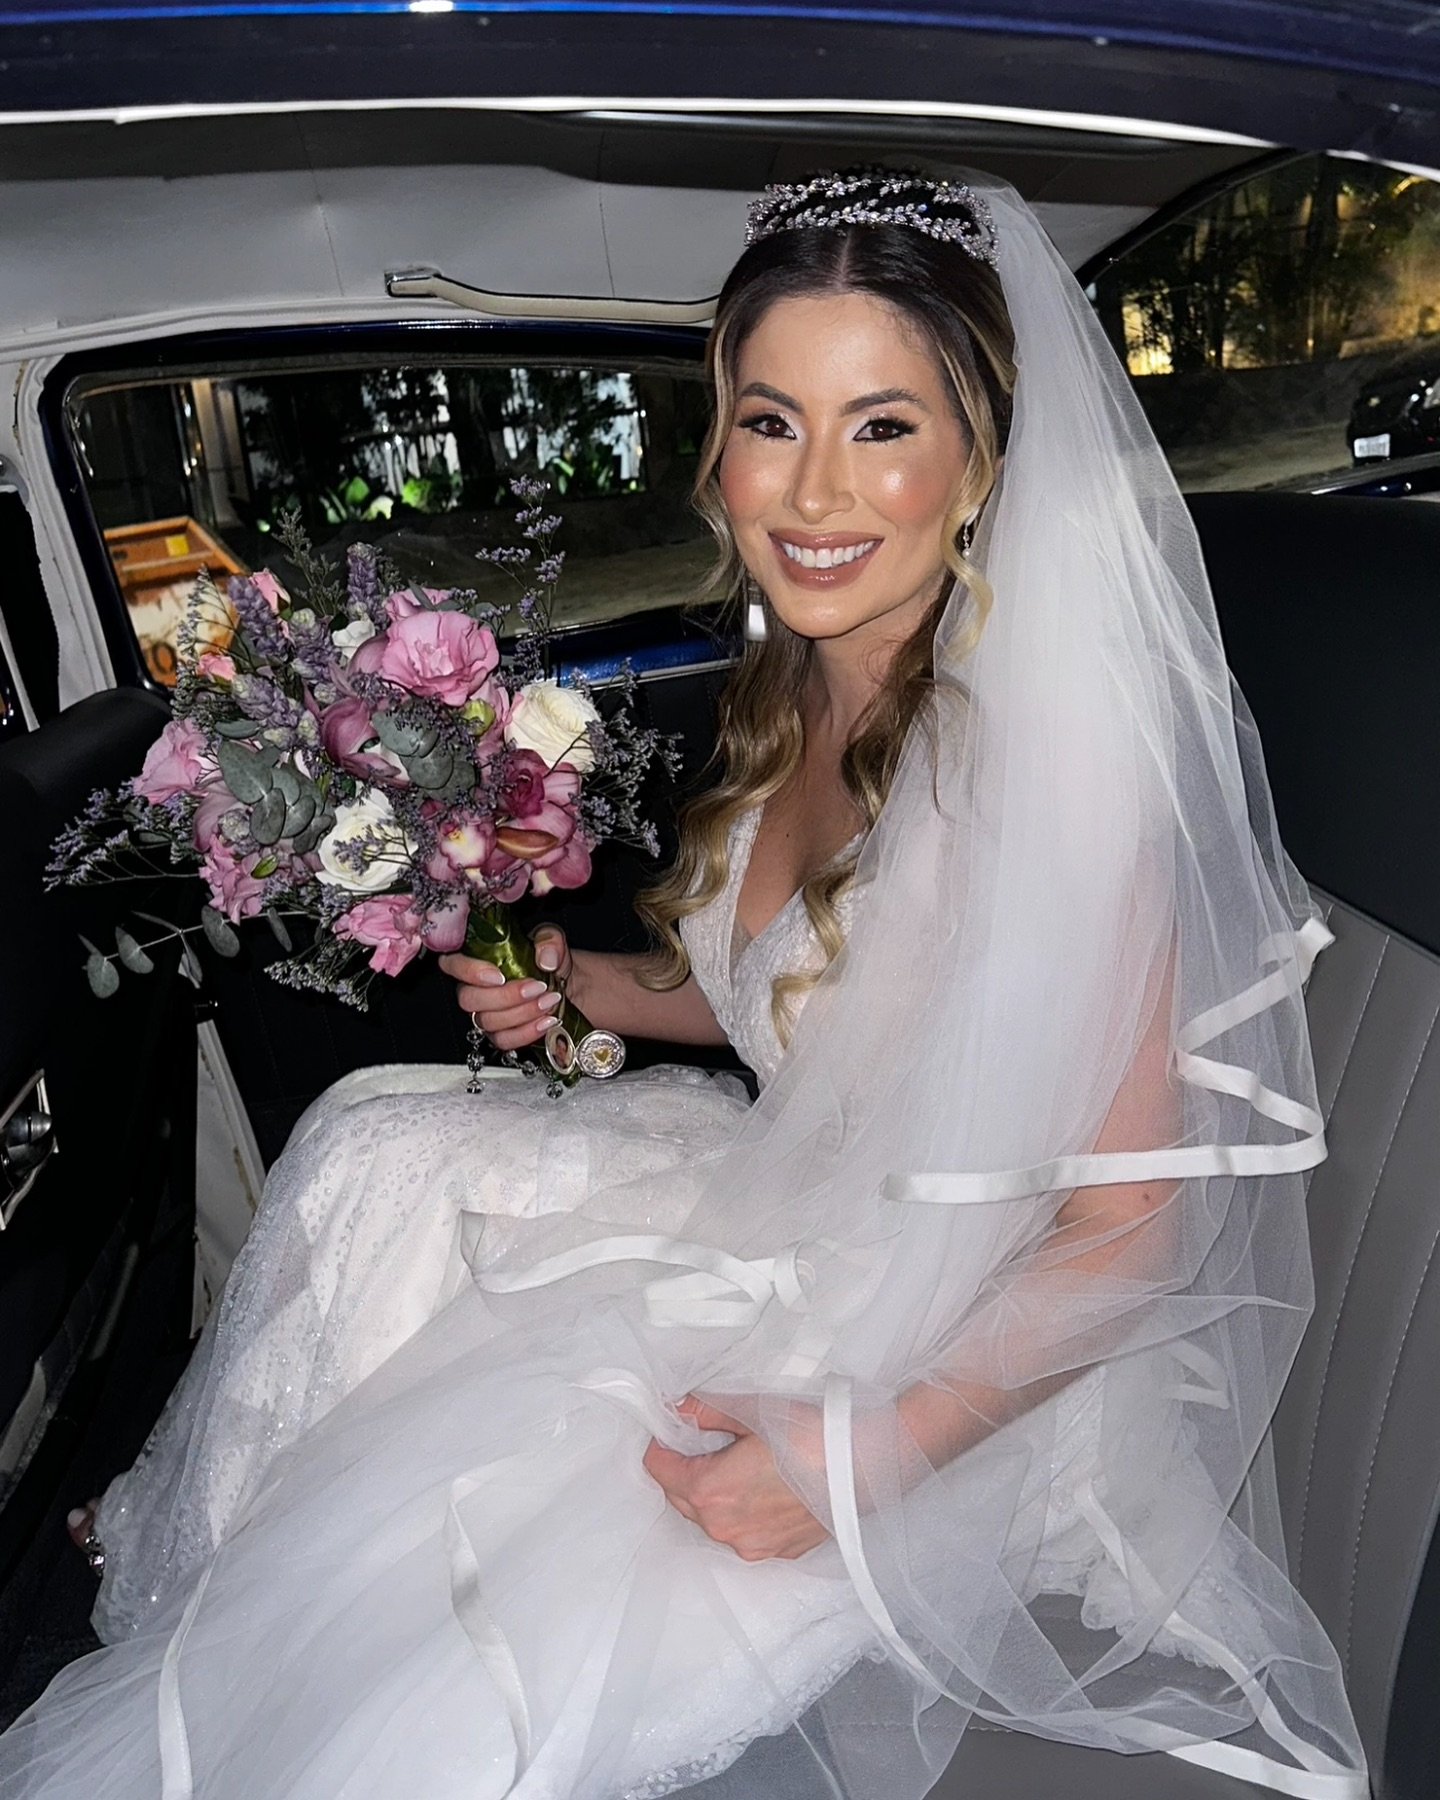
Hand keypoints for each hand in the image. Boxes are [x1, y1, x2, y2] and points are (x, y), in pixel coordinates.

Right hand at [438, 923, 570, 1054]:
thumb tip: (545, 960)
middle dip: (504, 996)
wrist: (578, 988)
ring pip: (487, 1021)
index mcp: (484, 958)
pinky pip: (504, 1040)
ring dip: (521, 1013)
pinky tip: (546, 1020)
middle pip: (469, 999)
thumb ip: (549, 940)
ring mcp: (491, 1013)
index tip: (499, 976)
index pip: (453, 964)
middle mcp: (481, 987)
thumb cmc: (556, 963)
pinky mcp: (505, 1034)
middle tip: (536, 988)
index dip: (469, 972)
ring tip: (548, 1001)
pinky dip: (527, 1032)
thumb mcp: (555, 941)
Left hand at [642, 1397, 829, 1561]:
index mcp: (712, 1493)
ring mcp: (755, 1545)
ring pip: (714, 1520)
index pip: (661, 1472)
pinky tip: (764, 1484)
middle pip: (683, 1499)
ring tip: (738, 1461)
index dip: (663, 1446)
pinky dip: (743, 1511)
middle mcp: (728, 1529)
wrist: (867, 1461)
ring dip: (713, 1494)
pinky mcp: (782, 1550)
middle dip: (684, 1471)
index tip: (672, 1430)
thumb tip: (683, 1409)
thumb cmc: (814, 1436)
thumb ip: (708, 1411)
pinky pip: (745, 1532)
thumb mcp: (752, 1410)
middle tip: (703, 1440)